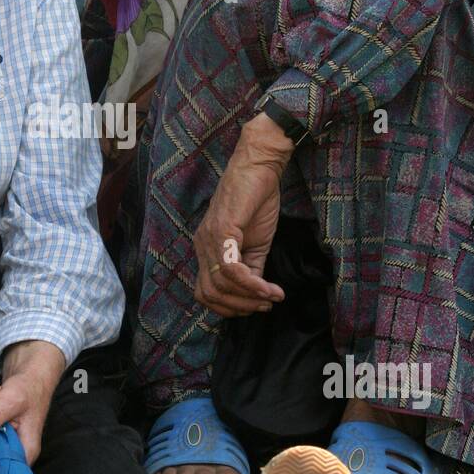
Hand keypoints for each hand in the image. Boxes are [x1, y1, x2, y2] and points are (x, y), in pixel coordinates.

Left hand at [193, 112, 293, 316]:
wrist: (260, 166)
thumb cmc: (257, 199)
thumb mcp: (255, 242)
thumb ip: (252, 267)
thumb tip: (258, 294)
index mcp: (206, 249)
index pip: (206, 292)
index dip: (230, 307)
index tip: (257, 306)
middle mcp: (201, 245)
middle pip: (209, 294)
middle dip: (239, 307)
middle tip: (264, 305)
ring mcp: (209, 238)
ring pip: (220, 286)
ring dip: (249, 298)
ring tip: (272, 296)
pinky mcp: (222, 230)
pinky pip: (232, 269)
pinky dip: (253, 285)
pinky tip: (271, 288)